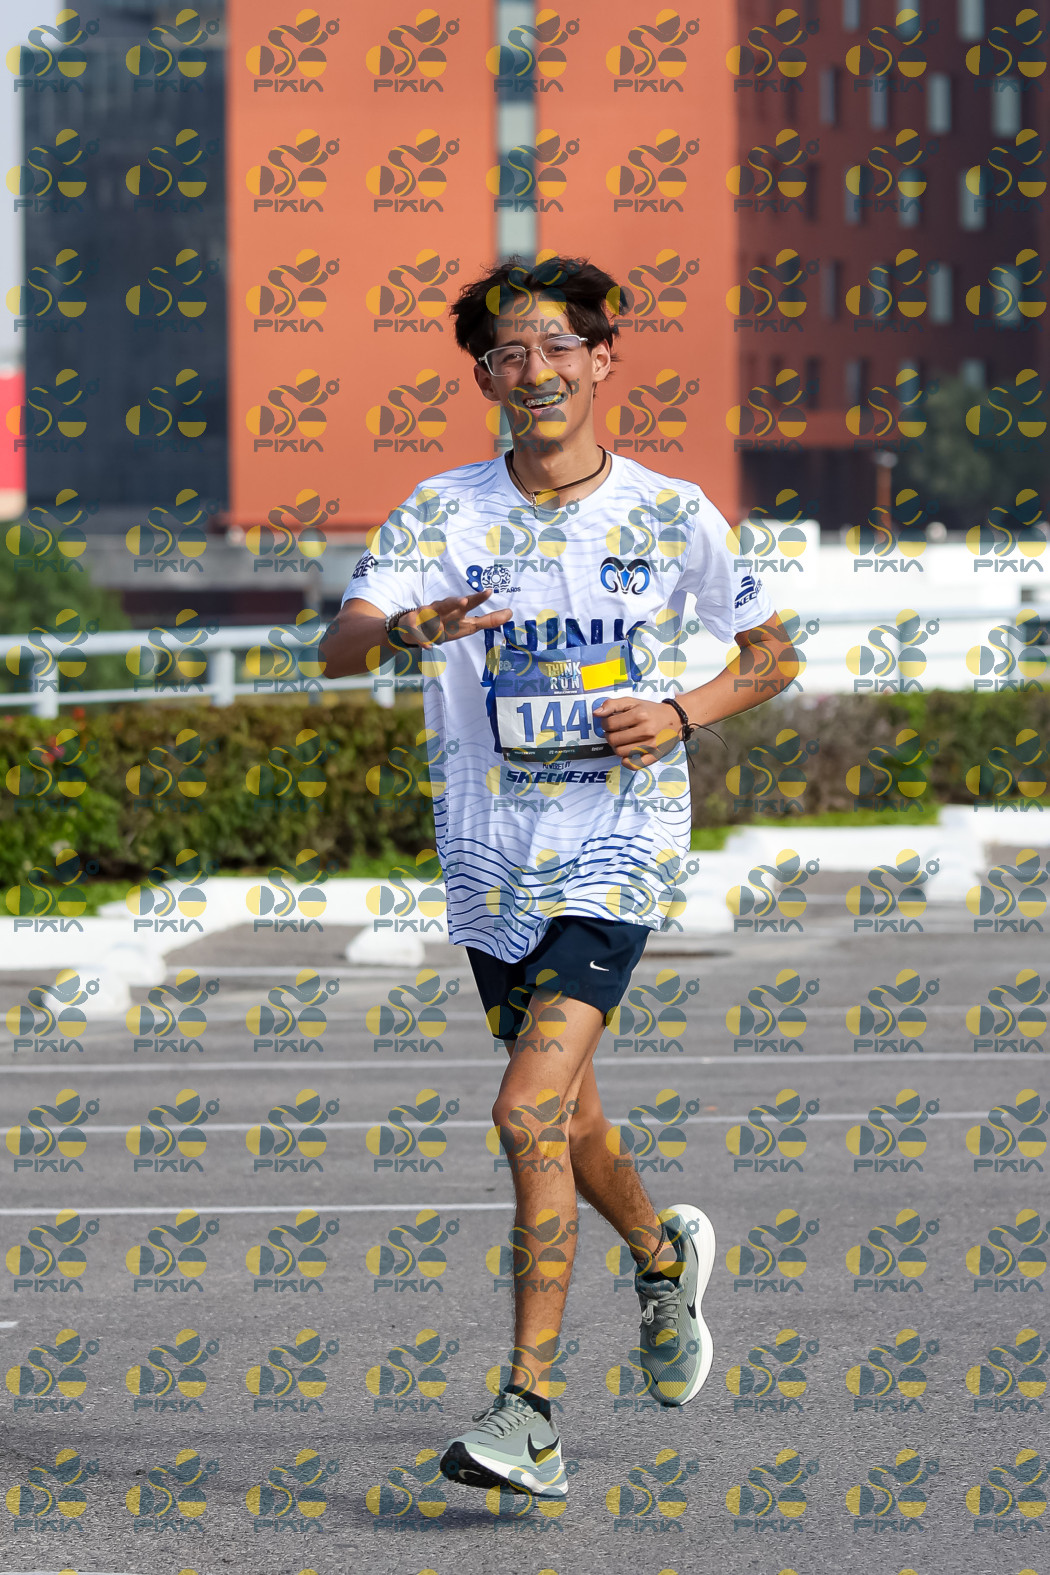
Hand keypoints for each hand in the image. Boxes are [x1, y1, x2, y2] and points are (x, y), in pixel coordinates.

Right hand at [395, 590, 510, 647]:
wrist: (415, 629)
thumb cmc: (445, 624)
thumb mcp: (468, 624)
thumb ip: (488, 620)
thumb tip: (510, 613)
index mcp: (455, 609)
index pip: (469, 603)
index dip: (479, 598)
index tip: (490, 591)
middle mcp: (441, 609)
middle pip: (448, 603)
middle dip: (455, 602)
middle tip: (465, 601)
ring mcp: (426, 618)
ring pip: (430, 613)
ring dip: (436, 616)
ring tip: (437, 624)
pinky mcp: (414, 628)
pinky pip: (418, 635)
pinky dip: (423, 640)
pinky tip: (428, 646)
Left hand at [593, 697, 683, 769]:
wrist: (675, 718)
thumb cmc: (651, 710)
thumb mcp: (632, 702)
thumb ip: (613, 705)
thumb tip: (596, 713)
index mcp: (639, 715)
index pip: (609, 724)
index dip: (605, 724)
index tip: (610, 723)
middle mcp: (646, 730)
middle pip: (613, 740)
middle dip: (610, 736)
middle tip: (615, 733)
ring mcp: (651, 744)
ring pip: (620, 752)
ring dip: (616, 748)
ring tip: (622, 741)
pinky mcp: (655, 755)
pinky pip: (635, 765)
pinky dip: (626, 762)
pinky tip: (626, 755)